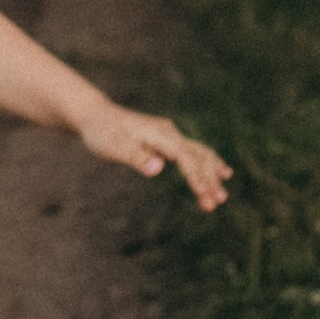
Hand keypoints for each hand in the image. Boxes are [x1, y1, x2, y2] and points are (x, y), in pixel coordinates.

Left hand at [77, 97, 233, 209]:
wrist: (96, 116)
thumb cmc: (102, 133)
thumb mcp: (113, 146)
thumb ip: (135, 156)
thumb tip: (158, 167)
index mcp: (158, 134)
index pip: (183, 155)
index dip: (194, 174)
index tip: (202, 192)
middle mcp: (169, 133)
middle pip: (197, 155)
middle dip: (208, 179)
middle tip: (217, 203)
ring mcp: (171, 135)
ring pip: (200, 154)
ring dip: (212, 174)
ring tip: (221, 197)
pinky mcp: (168, 141)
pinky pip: (195, 153)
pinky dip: (209, 164)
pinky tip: (222, 173)